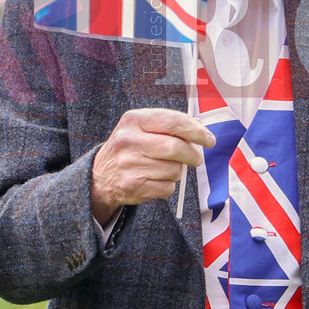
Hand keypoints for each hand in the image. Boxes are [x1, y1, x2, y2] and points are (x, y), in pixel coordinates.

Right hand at [91, 108, 215, 224]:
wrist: (100, 176)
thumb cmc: (130, 147)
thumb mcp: (143, 128)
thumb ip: (171, 125)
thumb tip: (200, 126)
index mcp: (134, 120)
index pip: (173, 121)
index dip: (196, 131)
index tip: (209, 139)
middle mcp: (128, 140)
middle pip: (176, 147)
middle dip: (193, 154)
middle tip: (197, 158)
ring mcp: (129, 164)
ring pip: (174, 170)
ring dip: (178, 171)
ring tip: (166, 168)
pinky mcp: (132, 186)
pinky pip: (167, 188)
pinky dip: (169, 186)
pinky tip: (156, 180)